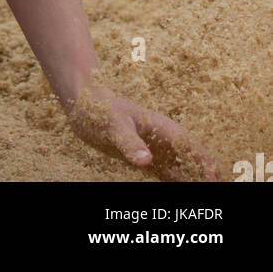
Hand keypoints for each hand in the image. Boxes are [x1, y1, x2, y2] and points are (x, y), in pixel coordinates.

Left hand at [64, 82, 222, 180]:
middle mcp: (163, 138)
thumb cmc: (100, 109)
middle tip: (215, 189)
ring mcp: (156, 148)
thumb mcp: (113, 125)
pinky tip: (184, 190)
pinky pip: (169, 173)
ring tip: (205, 194)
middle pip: (192, 158)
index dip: (204, 163)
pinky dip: (179, 182)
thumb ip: (129, 143)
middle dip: (205, 174)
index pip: (190, 146)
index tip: (214, 180)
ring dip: (193, 180)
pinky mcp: (146, 158)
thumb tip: (146, 162)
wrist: (84, 106)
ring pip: (183, 168)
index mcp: (161, 127)